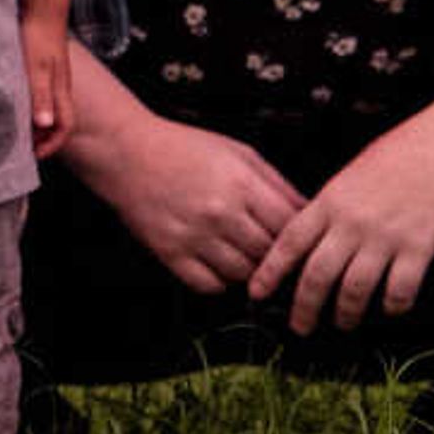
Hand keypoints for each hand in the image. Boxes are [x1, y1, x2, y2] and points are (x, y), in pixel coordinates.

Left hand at [23, 17, 75, 156]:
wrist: (42, 9)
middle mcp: (59, 88)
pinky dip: (28, 103)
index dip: (51, 144)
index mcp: (60, 91)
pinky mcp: (43, 67)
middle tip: (19, 146)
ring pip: (46, 108)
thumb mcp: (37, 69)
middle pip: (56, 121)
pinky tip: (12, 101)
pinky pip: (39, 94)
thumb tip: (44, 125)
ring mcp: (53, 77)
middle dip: (41, 137)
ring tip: (13, 128)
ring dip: (33, 121)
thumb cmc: (38, 38)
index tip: (33, 155)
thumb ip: (41, 96)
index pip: (64, 127)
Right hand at [87, 98, 305, 295]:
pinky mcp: (170, 253)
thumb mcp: (239, 152)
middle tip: (273, 254)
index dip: (299, 239)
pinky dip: (219, 280)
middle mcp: (220, 213)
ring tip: (244, 255)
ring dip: (249, 270)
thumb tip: (307, 214)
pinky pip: (209, 285)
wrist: (125, 151)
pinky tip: (218, 262)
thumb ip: (276, 183)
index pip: (290, 229)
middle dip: (275, 257)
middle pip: (268, 256)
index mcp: (242, 184)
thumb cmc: (182, 147)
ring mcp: (194, 236)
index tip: (299, 243)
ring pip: (242, 275)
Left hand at [249, 114, 433, 332]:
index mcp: (331, 201)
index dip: (270, 271)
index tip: (256, 291)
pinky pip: (400, 289)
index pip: (290, 242)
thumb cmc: (397, 156)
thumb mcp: (349, 176)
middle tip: (299, 327)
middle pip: (318, 274)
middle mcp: (353, 222)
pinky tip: (390, 308)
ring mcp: (385, 237)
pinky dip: (393, 305)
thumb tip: (309, 238)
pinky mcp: (419, 248)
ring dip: (347, 312)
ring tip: (344, 322)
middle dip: (304, 307)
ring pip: (355, 288)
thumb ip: (330, 208)